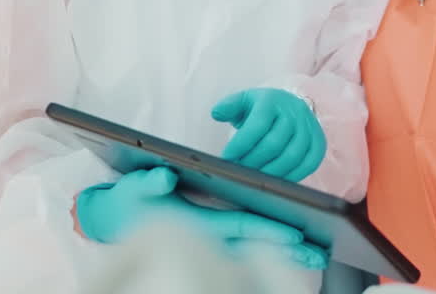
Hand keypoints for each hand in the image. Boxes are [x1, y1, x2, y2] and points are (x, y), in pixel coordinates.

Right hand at [76, 168, 327, 268]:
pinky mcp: (216, 234)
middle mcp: (211, 234)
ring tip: (320, 256)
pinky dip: (273, 246)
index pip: (240, 226)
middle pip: (257, 243)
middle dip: (289, 251)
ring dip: (288, 254)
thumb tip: (165, 178)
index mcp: (197, 223)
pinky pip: (250, 243)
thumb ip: (149, 183)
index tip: (296, 233)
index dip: (267, 230)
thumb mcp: (133, 189)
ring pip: (258, 247)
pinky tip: (297, 247)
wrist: (114, 219)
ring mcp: (215, 238)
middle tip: (322, 256)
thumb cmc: (128, 202)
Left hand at [212, 88, 326, 182]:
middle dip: (253, 162)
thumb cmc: (260, 109)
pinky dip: (291, 177)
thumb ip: (228, 106)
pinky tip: (275, 182)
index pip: (257, 125)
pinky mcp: (318, 143)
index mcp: (272, 100)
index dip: (241, 144)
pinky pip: (308, 165)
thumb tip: (216, 113)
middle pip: (274, 144)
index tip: (226, 158)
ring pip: (291, 157)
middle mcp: (294, 113)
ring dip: (270, 173)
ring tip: (254, 180)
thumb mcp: (243, 101)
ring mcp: (309, 128)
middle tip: (238, 173)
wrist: (288, 106)